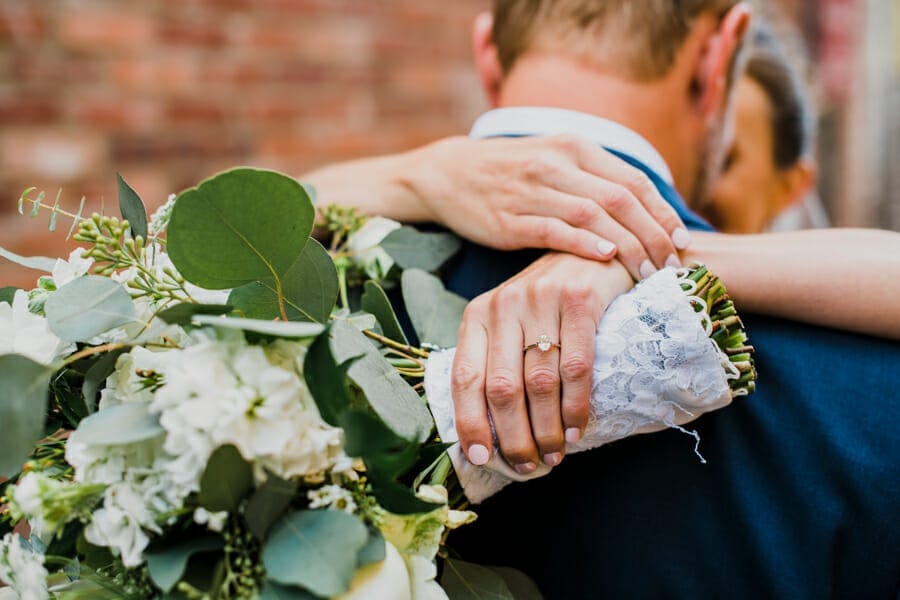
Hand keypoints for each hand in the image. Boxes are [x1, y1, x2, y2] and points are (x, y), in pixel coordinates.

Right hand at [410, 135, 690, 279]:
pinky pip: (554, 230)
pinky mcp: (509, 219)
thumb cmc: (512, 173)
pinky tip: (607, 257)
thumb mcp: (555, 160)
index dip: (663, 213)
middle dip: (653, 235)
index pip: (633, 181)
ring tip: (646, 272)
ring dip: (627, 245)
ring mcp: (531, 191)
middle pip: (621, 199)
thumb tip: (646, 212)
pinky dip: (584, 243)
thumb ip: (595, 179)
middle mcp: (557, 164)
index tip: (682, 243)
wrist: (449, 173)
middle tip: (670, 266)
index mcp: (575, 148)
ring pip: (593, 215)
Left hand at [451, 252, 632, 471]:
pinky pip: (575, 368)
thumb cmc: (548, 302)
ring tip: (555, 455)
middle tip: (527, 466)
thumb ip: (496, 364)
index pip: (464, 376)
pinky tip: (578, 429)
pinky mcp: (578, 301)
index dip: (469, 421)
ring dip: (547, 429)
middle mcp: (504, 305)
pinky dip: (575, 406)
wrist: (593, 254)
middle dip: (513, 437)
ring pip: (538, 383)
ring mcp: (541, 301)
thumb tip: (489, 432)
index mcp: (478, 315)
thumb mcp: (511, 323)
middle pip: (501, 387)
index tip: (481, 457)